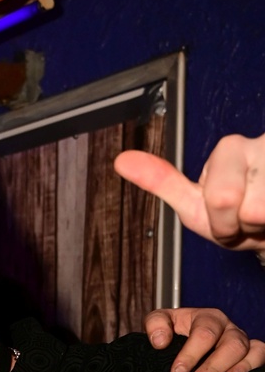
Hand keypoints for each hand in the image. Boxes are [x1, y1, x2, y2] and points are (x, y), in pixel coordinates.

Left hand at [115, 133, 264, 252]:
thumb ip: (163, 183)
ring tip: (264, 221)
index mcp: (231, 148)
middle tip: (246, 223)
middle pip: (246, 206)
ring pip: (264, 212)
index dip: (222, 223)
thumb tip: (121, 160)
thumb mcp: (198, 204)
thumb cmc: (241, 216)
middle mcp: (263, 144)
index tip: (227, 217)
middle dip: (243, 228)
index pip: (219, 199)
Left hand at [145, 307, 264, 371]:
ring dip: (231, 368)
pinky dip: (250, 366)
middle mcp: (226, 328)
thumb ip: (156, 324)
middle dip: (212, 366)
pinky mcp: (252, 354)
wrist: (185, 347)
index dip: (191, 354)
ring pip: (244, 349)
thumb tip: (160, 341)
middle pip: (228, 343)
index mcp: (206, 319)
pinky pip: (259, 354)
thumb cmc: (175, 335)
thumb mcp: (161, 322)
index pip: (203, 332)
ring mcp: (241, 341)